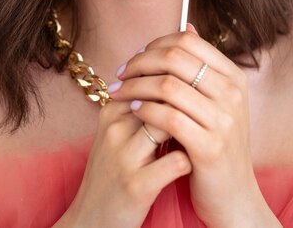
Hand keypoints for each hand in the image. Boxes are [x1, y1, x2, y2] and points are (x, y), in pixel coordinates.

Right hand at [66, 91, 191, 227]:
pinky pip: (177, 162)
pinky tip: (192, 164)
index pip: (150, 80)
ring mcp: (125, 157)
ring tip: (199, 137)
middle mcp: (115, 129)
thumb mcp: (116, 134)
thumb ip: (138, 107)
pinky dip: (189, 160)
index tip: (194, 91)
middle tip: (202, 113)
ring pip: (167, 123)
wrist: (90, 220)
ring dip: (189, 128)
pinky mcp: (137, 185)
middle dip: (186, 102)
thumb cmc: (111, 172)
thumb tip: (173, 80)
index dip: (176, 83)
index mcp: (110, 112)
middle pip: (160, 97)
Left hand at [108, 28, 276, 227]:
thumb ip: (200, 65)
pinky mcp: (210, 146)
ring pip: (167, 85)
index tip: (136, 57)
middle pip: (175, 58)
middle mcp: (232, 93)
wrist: (233, 195)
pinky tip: (134, 111)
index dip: (155, 44)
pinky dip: (145, 110)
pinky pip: (167, 117)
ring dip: (135, 86)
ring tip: (119, 92)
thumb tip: (187, 26)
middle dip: (139, 62)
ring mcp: (224, 120)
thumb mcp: (215, 100)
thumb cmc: (215, 142)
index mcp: (233, 76)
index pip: (188, 41)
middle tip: (120, 74)